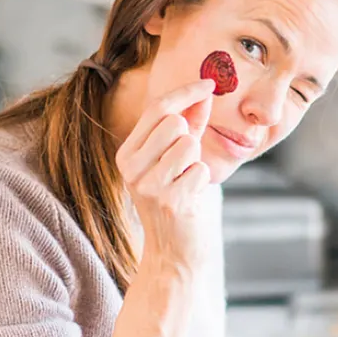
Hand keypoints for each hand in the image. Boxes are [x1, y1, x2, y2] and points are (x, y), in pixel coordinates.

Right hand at [114, 80, 214, 269]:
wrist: (172, 253)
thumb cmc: (176, 200)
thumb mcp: (175, 159)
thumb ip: (188, 125)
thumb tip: (205, 91)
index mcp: (127, 154)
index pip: (156, 108)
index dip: (186, 92)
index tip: (210, 83)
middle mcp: (130, 168)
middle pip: (173, 123)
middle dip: (190, 137)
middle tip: (186, 162)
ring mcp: (147, 186)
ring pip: (188, 145)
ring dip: (196, 161)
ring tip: (186, 182)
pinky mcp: (169, 201)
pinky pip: (200, 170)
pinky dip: (202, 181)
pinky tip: (191, 198)